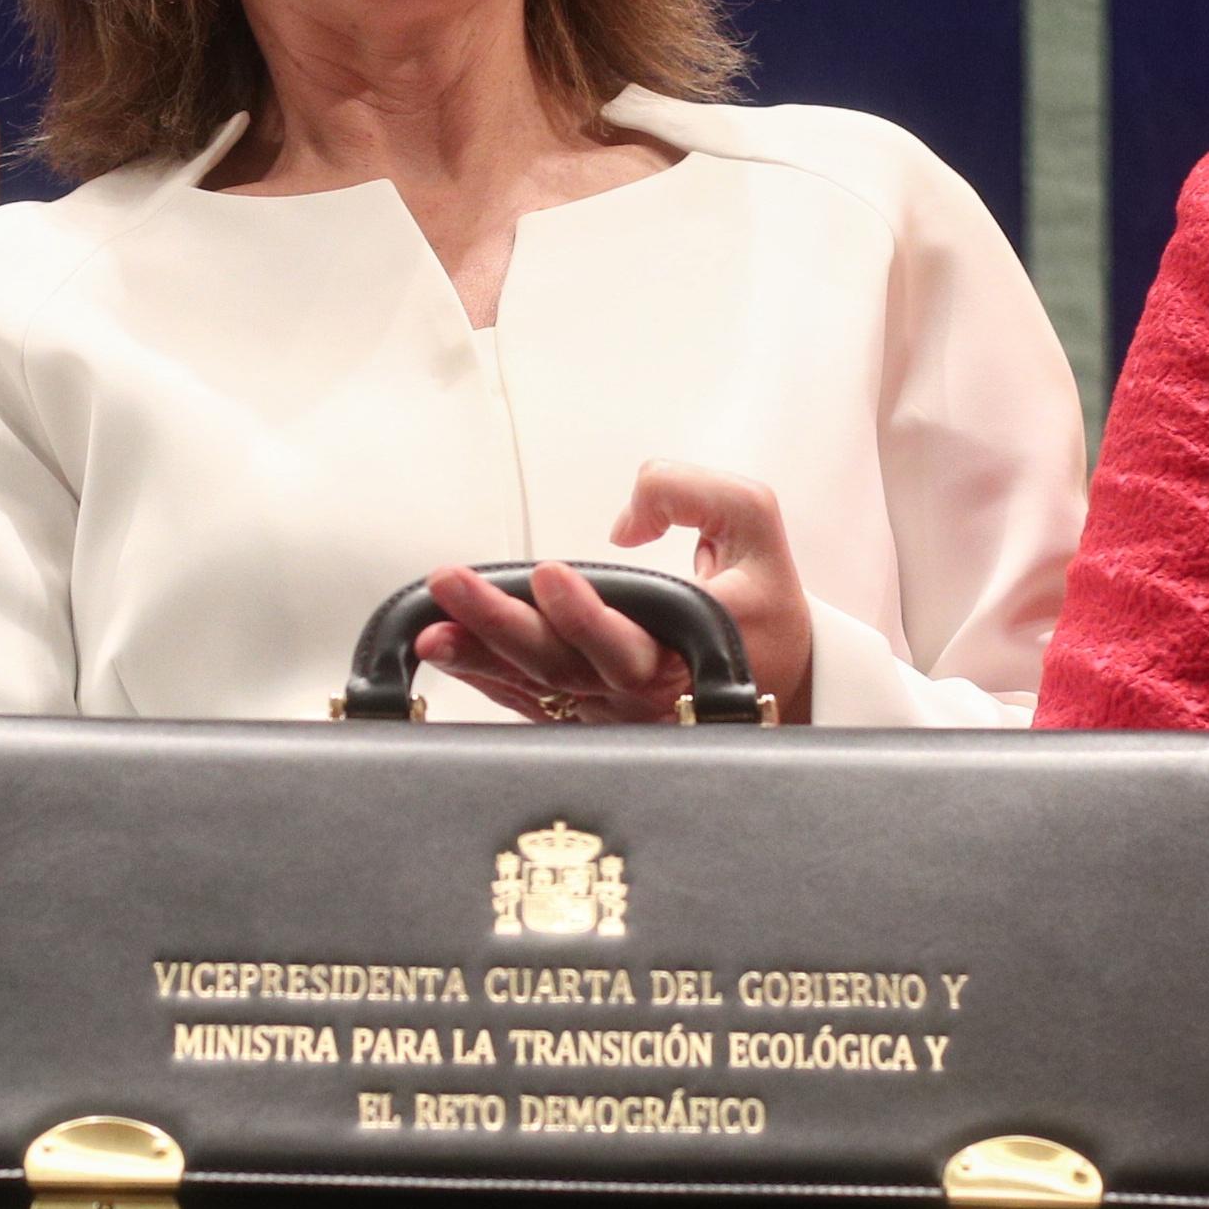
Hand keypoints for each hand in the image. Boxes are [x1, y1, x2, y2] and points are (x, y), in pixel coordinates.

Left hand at [411, 463, 813, 724]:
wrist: (776, 675)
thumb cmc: (761, 601)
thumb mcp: (754, 523)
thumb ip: (693, 493)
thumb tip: (624, 520)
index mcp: (691, 650)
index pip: (629, 639)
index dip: (585, 613)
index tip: (549, 573)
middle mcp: (646, 692)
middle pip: (563, 665)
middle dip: (501, 624)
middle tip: (452, 586)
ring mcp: (613, 712)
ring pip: (536, 688)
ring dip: (477, 657)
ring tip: (431, 628)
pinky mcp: (588, 715)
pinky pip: (528, 703)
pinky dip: (485, 679)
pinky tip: (448, 653)